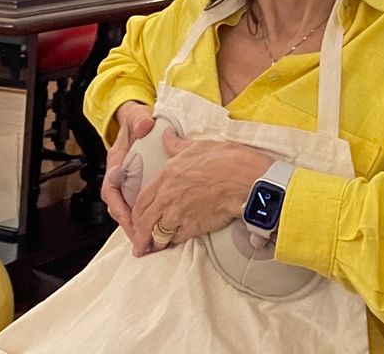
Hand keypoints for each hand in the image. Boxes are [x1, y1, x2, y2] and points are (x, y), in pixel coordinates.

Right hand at [100, 100, 153, 241]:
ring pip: (127, 208)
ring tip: (148, 240)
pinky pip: (138, 204)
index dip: (118, 206)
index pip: (111, 188)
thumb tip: (144, 125)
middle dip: (128, 223)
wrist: (141, 120)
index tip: (128, 219)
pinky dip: (145, 216)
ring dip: (136, 224)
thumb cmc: (138, 120)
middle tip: (140, 239)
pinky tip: (157, 227)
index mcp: (116, 161)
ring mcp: (129, 180)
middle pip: (118, 205)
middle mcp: (120, 174)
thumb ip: (140, 120)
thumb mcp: (138, 117)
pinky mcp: (139, 184)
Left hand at [129, 131, 272, 255]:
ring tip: (151, 247)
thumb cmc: (228, 160)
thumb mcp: (199, 146)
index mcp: (167, 176)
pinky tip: (172, 243)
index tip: (135, 219)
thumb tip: (166, 135)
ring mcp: (179, 215)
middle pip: (144, 222)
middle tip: (138, 240)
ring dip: (153, 242)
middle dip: (139, 233)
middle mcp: (168, 198)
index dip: (135, 213)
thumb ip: (177, 145)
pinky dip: (171, 242)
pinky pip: (175, 240)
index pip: (141, 200)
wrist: (248, 181)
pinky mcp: (194, 228)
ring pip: (156, 234)